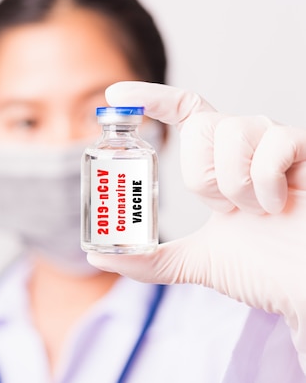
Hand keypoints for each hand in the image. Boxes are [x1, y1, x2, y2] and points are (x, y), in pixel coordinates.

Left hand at [86, 81, 305, 369]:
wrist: (304, 287)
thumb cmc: (266, 271)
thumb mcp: (196, 262)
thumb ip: (150, 260)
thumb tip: (98, 256)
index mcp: (218, 163)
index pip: (184, 112)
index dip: (151, 99)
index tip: (115, 96)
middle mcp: (244, 144)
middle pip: (198, 125)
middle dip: (201, 175)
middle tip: (225, 209)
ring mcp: (275, 143)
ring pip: (229, 131)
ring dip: (234, 185)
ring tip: (257, 212)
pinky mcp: (305, 147)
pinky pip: (270, 145)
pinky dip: (266, 186)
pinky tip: (280, 206)